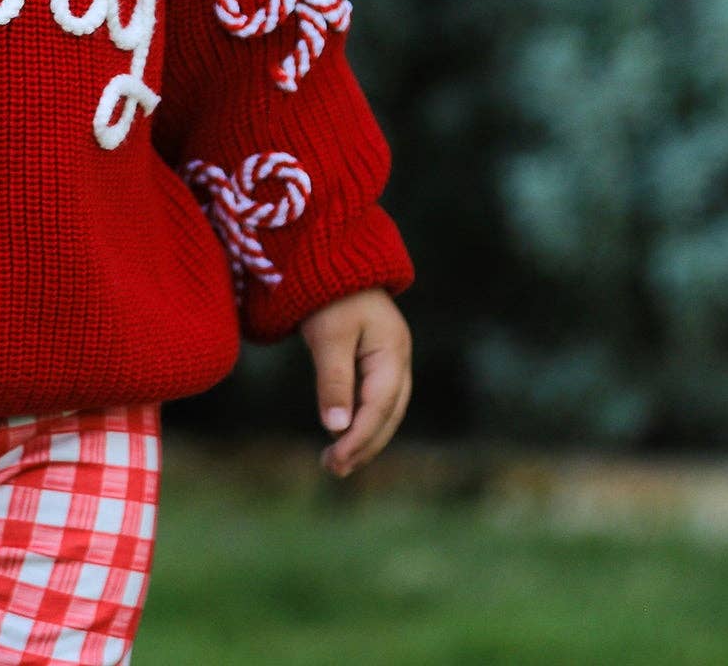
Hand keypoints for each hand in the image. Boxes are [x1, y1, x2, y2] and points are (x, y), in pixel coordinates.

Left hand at [299, 285, 410, 477]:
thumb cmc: (330, 294)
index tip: (336, 459)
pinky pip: (377, 398)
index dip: (359, 438)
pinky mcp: (378, 359)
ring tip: (337, 462)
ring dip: (364, 437)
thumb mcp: (329, 336)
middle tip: (333, 468)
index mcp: (392, 352)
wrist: (335, 259)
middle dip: (364, 445)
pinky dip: (363, 419)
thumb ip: (334, 380)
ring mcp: (392, 359)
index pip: (379, 407)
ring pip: (386, 410)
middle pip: (388, 414)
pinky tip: (345, 433)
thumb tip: (336, 427)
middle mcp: (399, 359)